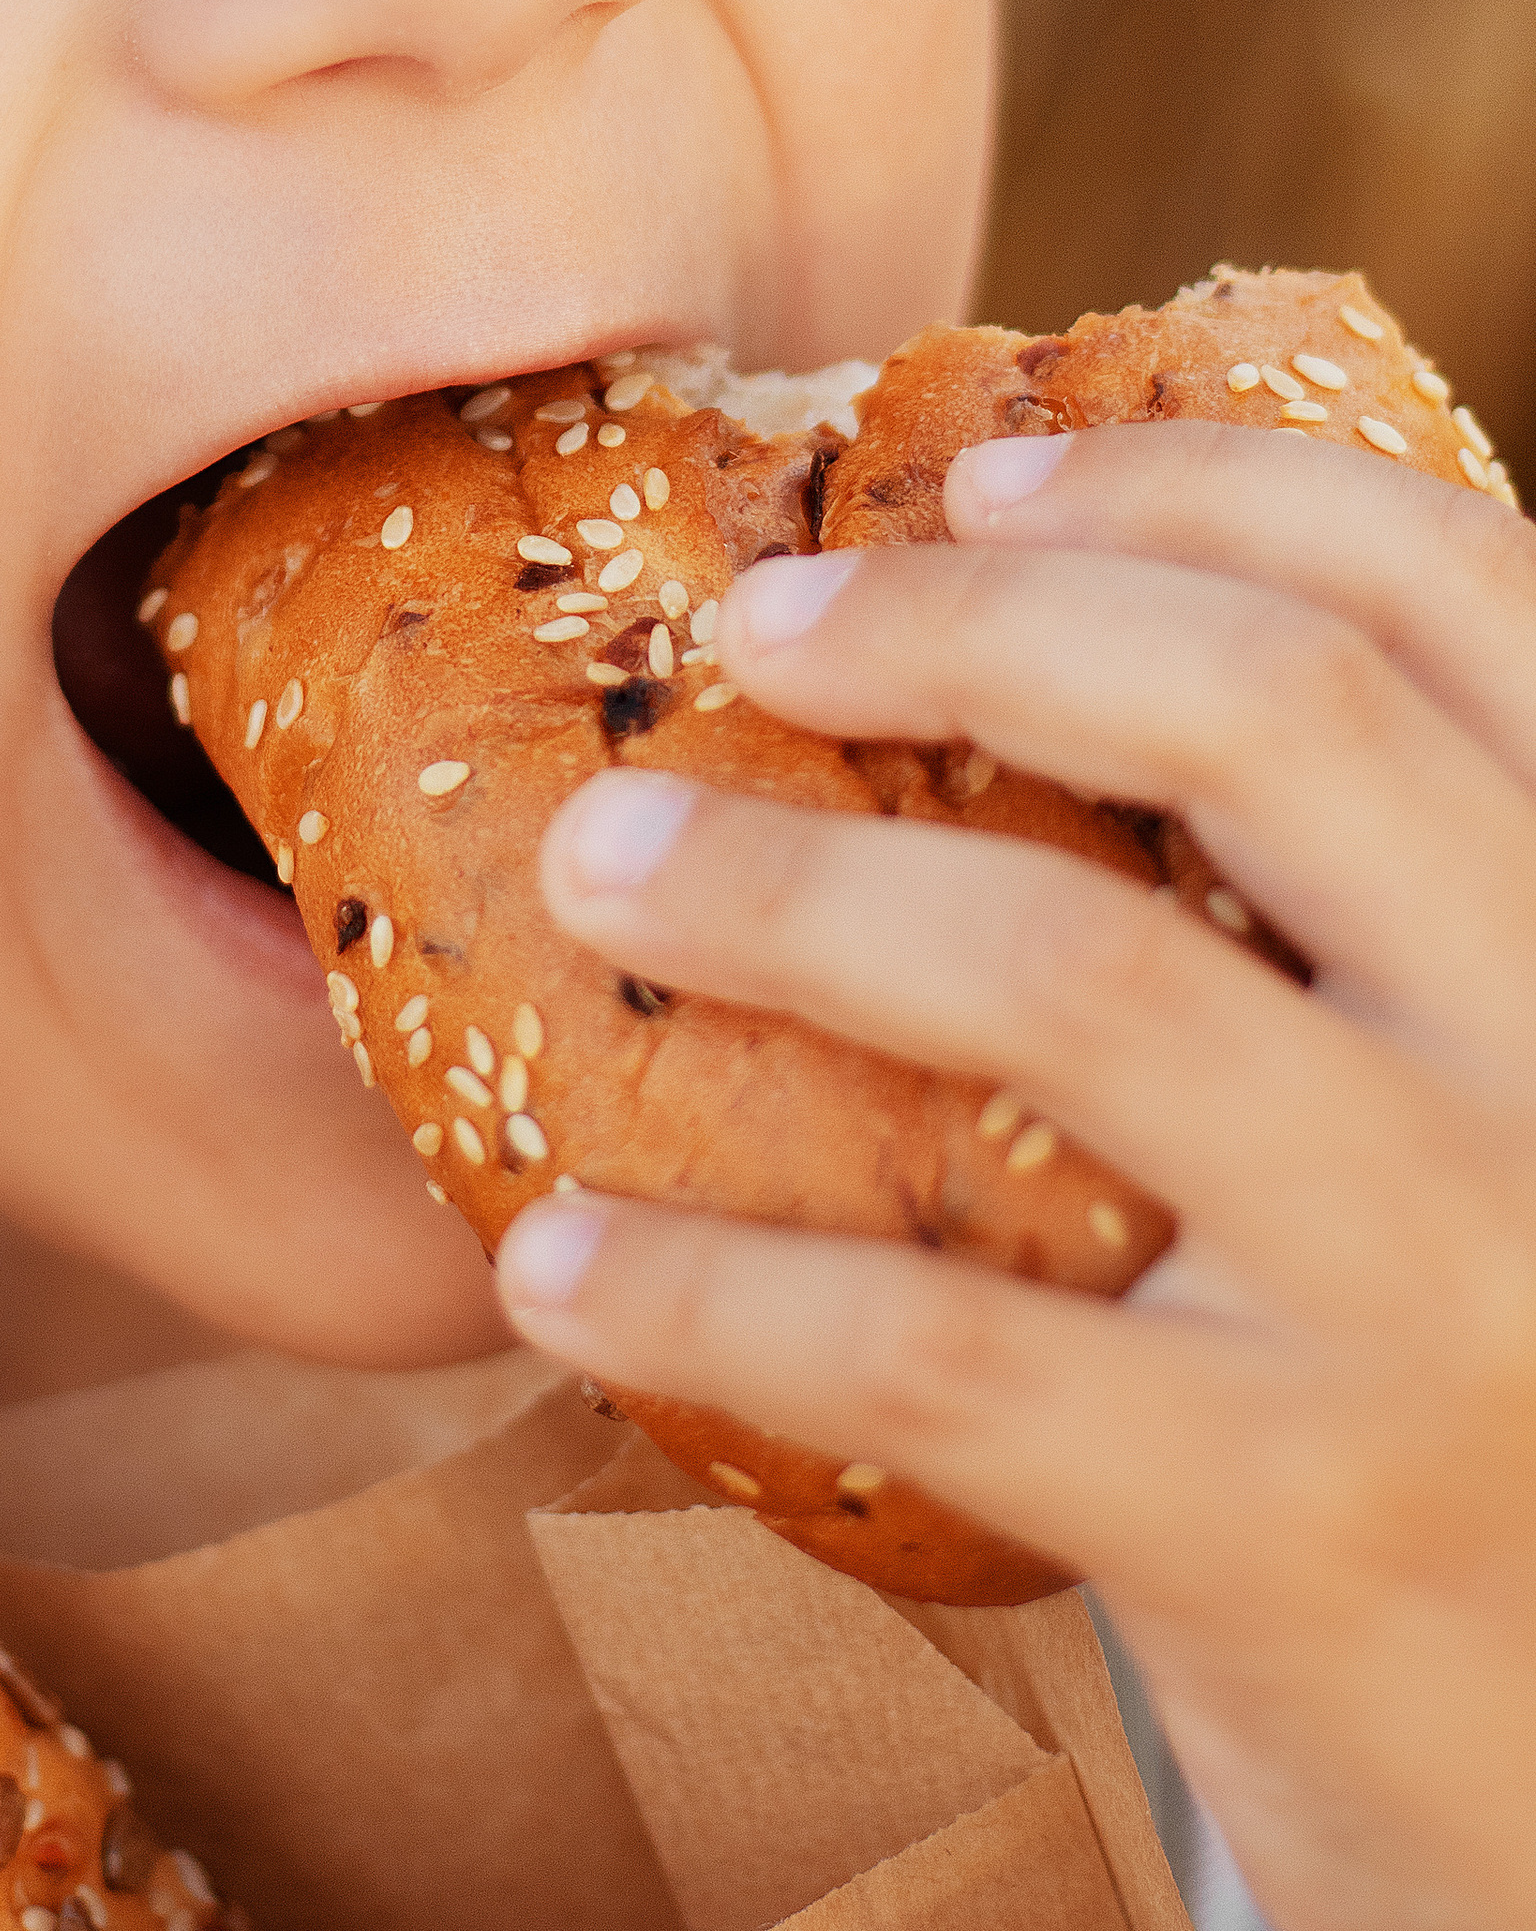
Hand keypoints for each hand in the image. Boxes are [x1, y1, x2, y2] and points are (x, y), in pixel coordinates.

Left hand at [492, 421, 1535, 1930]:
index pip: (1456, 589)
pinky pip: (937, 1345)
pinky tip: (549, 1255)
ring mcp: (1462, 1293)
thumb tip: (1034, 635)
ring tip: (597, 861)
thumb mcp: (1504, 1094)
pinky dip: (707, 1281)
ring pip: (1076, 973)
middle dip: (967, 618)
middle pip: (1265, 711)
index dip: (1201, 484)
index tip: (979, 468)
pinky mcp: (1306, 1521)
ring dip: (785, 890)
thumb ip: (1384, 911)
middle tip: (753, 624)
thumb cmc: (1499, 1384)